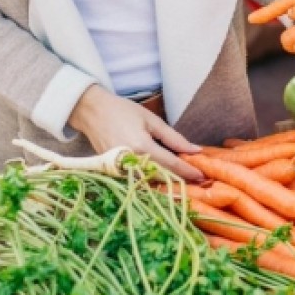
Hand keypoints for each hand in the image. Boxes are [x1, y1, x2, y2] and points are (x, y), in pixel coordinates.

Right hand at [69, 85, 203, 180]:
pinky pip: (137, 180)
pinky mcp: (114, 173)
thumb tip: (195, 150)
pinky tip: (163, 178)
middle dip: (181, 180)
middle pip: (162, 178)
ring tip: (184, 180)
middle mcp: (130, 162)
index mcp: (141, 147)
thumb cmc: (123, 111)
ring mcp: (120, 170)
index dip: (188, 171)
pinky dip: (152, 180)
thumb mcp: (152, 120)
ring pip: (149, 182)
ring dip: (167, 183)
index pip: (171, 164)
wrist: (92, 112)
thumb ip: (174, 138)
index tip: (202, 176)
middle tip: (198, 181)